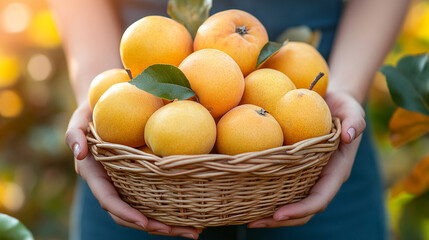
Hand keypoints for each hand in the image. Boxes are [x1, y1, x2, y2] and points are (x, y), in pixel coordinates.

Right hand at [65, 101, 200, 238]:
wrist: (103, 108)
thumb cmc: (91, 113)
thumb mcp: (79, 119)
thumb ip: (74, 134)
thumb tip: (80, 153)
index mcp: (96, 176)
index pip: (109, 200)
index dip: (125, 213)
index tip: (145, 222)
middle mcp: (111, 185)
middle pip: (131, 215)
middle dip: (155, 227)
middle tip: (187, 232)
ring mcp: (125, 184)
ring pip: (145, 210)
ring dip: (168, 224)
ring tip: (196, 230)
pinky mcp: (139, 178)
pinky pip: (153, 197)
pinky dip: (170, 208)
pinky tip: (192, 214)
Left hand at [248, 91, 365, 227]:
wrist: (333, 102)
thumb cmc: (344, 106)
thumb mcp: (352, 110)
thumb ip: (354, 122)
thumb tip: (348, 135)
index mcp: (336, 171)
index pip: (319, 198)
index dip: (301, 209)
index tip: (279, 214)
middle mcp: (321, 178)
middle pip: (303, 209)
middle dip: (280, 220)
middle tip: (253, 223)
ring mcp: (308, 175)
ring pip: (291, 201)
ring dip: (270, 213)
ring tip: (246, 217)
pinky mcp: (296, 168)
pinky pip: (282, 185)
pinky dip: (266, 194)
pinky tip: (246, 194)